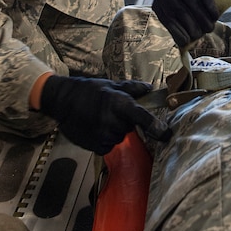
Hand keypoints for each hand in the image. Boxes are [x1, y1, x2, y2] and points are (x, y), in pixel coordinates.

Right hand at [39, 76, 171, 153]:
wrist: (62, 101)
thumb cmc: (88, 90)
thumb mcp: (111, 85)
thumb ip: (132, 88)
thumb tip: (149, 88)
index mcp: (119, 104)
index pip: (142, 117)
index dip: (156, 127)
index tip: (168, 135)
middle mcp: (112, 121)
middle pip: (129, 128)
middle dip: (123, 121)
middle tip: (109, 112)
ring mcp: (103, 135)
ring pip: (118, 137)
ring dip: (112, 130)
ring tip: (98, 119)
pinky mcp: (95, 146)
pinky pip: (107, 146)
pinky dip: (103, 139)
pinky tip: (93, 128)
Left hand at [152, 0, 230, 46]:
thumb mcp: (187, 8)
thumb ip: (183, 22)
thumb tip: (184, 45)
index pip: (166, 16)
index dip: (176, 30)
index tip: (186, 41)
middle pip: (177, 9)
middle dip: (190, 25)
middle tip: (200, 35)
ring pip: (190, 0)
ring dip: (201, 17)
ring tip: (209, 27)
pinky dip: (210, 5)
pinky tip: (215, 15)